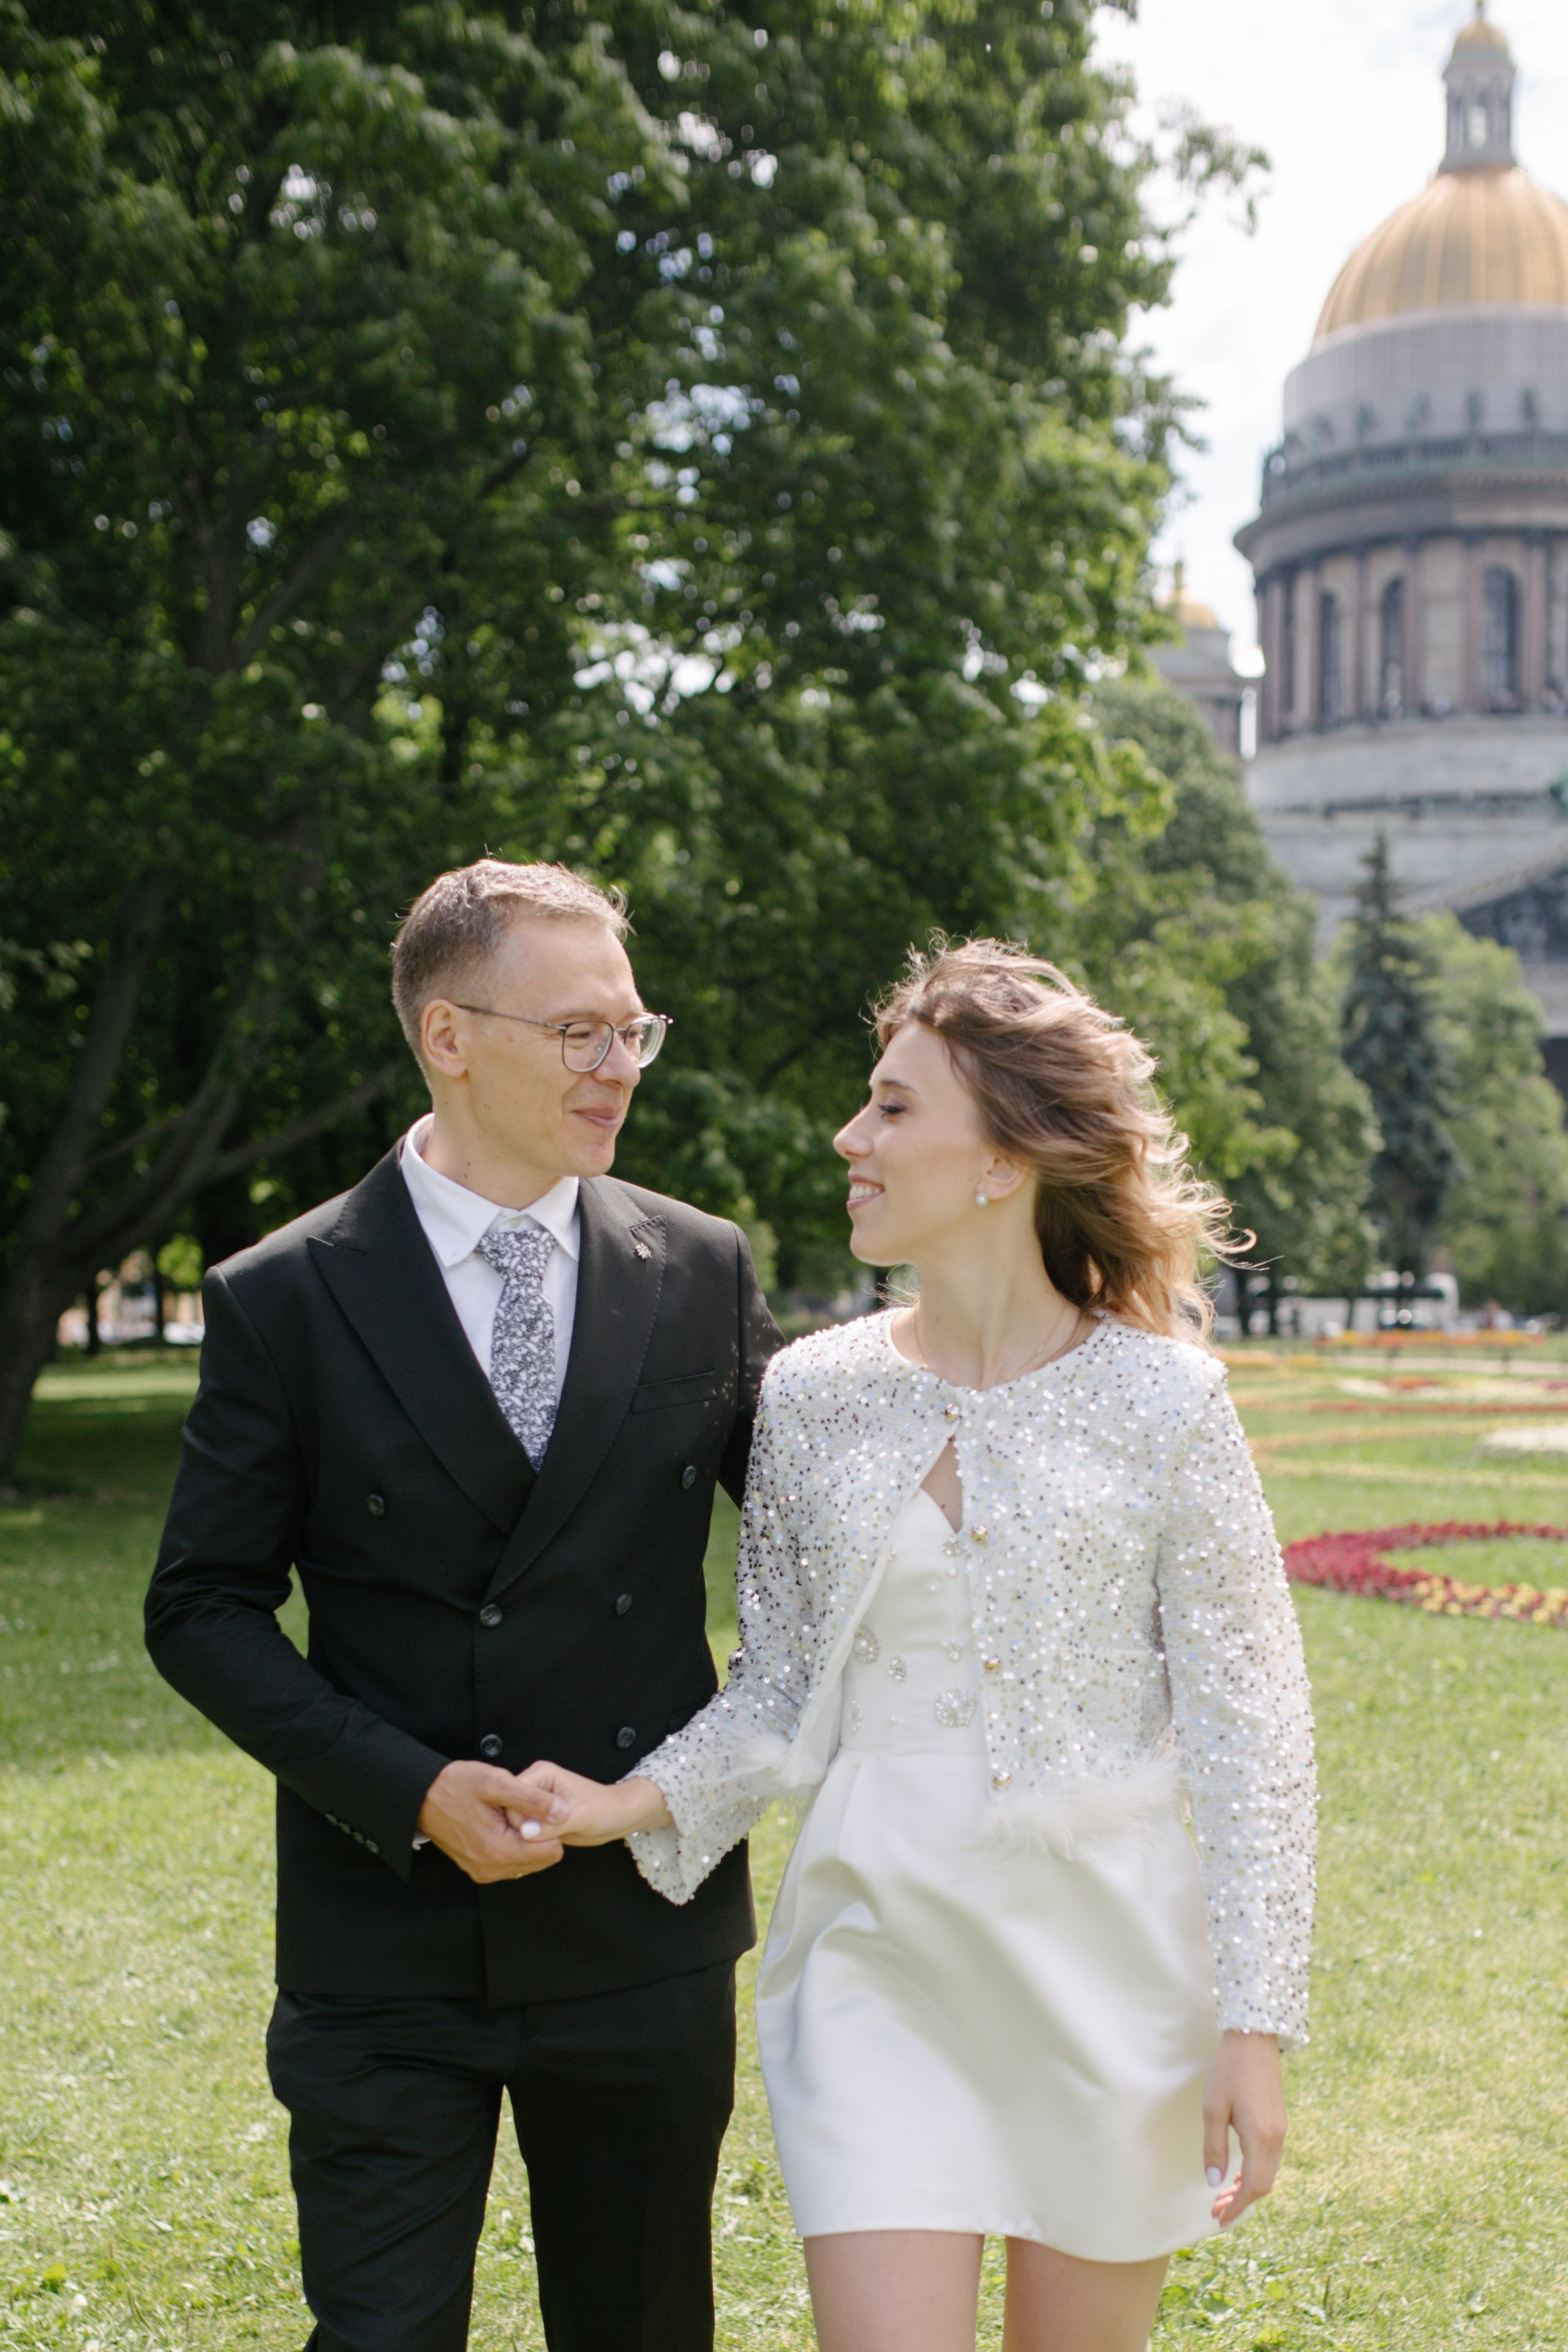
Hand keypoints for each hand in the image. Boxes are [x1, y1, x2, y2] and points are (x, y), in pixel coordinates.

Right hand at [416, 1758, 568, 1883]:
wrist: (422, 1796)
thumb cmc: (456, 1785)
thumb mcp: (497, 1782)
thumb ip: (533, 1800)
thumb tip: (564, 1812)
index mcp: (500, 1851)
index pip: (552, 1852)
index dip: (550, 1826)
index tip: (536, 1808)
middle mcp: (492, 1869)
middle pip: (541, 1859)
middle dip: (539, 1835)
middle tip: (520, 1809)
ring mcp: (483, 1871)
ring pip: (527, 1861)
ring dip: (525, 1840)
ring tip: (508, 1815)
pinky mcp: (477, 1869)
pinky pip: (509, 1862)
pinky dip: (512, 1845)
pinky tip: (501, 1824)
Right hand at [512, 1761, 671, 1845]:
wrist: (615, 1817)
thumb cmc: (603, 1809)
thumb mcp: (580, 1816)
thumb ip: (552, 1824)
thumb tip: (525, 1832)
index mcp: (539, 1775)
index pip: (512, 1799)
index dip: (520, 1821)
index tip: (534, 1835)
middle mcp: (531, 1786)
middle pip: (509, 1813)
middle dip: (521, 1832)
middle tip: (543, 1841)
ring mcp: (531, 1804)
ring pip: (512, 1826)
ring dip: (524, 1840)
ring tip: (547, 1842)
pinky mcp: (534, 1818)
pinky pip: (520, 1834)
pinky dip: (528, 1844)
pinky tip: (542, 1846)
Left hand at [1203, 2031, 1285, 2227]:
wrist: (1254, 2037)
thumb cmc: (1229, 2070)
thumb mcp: (1213, 2109)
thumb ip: (1215, 2148)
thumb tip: (1214, 2183)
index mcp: (1261, 2137)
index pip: (1253, 2187)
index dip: (1236, 2207)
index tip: (1218, 2220)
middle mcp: (1277, 2138)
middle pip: (1263, 2184)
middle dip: (1241, 2201)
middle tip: (1215, 2209)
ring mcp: (1281, 2129)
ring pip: (1268, 2171)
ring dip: (1247, 2187)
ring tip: (1222, 2194)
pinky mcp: (1278, 2121)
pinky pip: (1270, 2157)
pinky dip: (1254, 2171)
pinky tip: (1237, 2171)